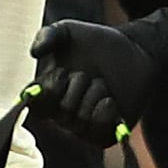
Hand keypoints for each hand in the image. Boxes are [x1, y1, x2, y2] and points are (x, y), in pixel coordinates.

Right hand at [30, 20, 150, 149]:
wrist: (132, 50)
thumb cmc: (95, 42)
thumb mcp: (68, 31)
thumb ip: (48, 35)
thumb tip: (34, 52)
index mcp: (48, 92)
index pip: (34, 105)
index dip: (48, 91)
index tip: (62, 72)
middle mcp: (62, 113)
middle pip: (62, 112)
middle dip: (78, 86)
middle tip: (88, 72)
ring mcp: (83, 125)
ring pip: (80, 122)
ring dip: (94, 96)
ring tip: (102, 83)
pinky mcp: (106, 132)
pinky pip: (97, 135)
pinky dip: (104, 116)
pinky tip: (110, 100)